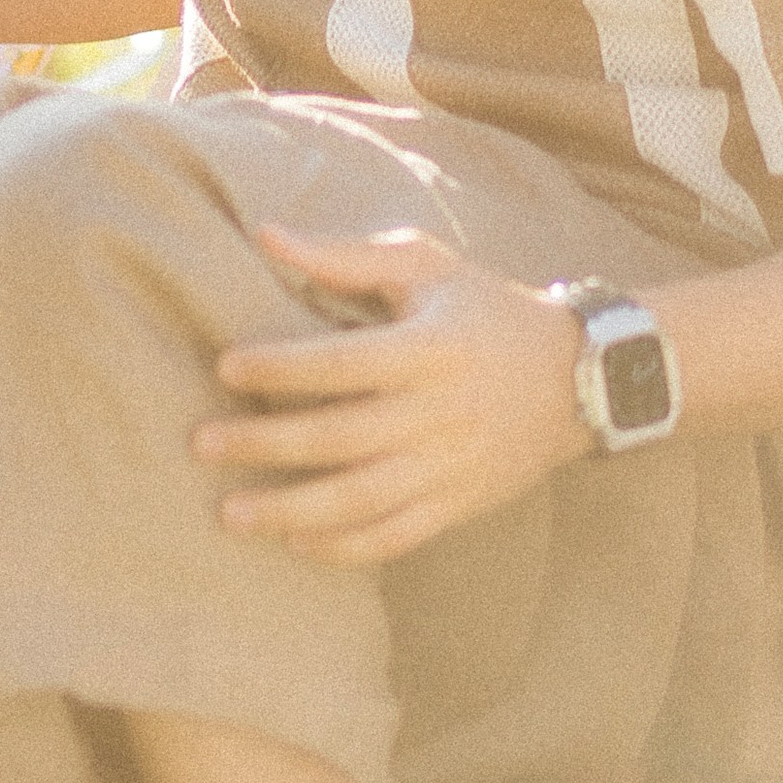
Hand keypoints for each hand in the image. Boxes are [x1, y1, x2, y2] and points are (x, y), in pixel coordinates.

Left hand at [191, 225, 586, 569]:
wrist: (580, 378)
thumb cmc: (485, 309)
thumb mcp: (426, 266)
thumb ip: (344, 257)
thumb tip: (265, 236)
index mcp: (428, 349)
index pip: (343, 364)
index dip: (282, 367)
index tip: (225, 366)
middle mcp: (439, 413)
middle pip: (341, 437)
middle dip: (265, 443)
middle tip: (202, 443)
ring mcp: (450, 466)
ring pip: (362, 499)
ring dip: (292, 510)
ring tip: (231, 513)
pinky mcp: (459, 504)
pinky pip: (396, 536)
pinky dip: (344, 547)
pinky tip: (296, 541)